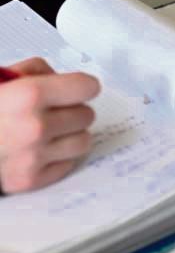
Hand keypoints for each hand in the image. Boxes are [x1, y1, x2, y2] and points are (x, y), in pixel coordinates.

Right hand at [0, 58, 98, 192]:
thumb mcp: (0, 79)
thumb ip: (35, 72)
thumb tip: (62, 79)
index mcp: (29, 96)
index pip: (89, 87)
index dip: (80, 86)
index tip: (75, 88)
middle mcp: (35, 127)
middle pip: (87, 115)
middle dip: (71, 110)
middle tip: (51, 111)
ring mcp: (33, 156)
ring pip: (83, 141)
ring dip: (69, 135)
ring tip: (47, 132)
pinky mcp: (30, 180)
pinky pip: (68, 164)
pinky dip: (57, 157)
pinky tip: (38, 150)